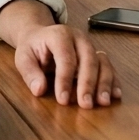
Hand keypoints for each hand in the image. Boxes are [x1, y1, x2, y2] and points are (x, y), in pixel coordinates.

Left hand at [0, 0, 119, 108]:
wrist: (40, 35)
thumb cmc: (33, 47)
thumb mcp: (23, 57)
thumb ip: (30, 73)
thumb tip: (39, 90)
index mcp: (59, 35)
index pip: (65, 57)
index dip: (65, 80)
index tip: (63, 100)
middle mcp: (78, 38)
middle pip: (89, 59)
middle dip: (88, 84)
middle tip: (85, 104)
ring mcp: (90, 46)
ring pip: (103, 62)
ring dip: (105, 83)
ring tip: (103, 102)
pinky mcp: (97, 55)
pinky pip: (109, 67)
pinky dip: (113, 81)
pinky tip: (115, 95)